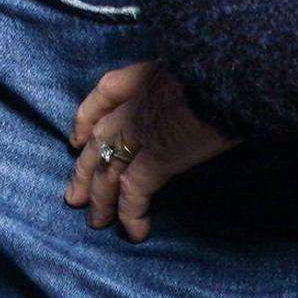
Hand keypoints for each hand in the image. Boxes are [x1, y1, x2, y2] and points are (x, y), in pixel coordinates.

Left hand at [67, 59, 231, 240]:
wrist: (223, 73)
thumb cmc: (217, 66)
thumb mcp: (187, 64)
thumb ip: (175, 84)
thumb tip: (186, 100)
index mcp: (137, 77)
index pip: (101, 98)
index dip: (84, 120)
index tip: (77, 138)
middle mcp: (129, 105)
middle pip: (97, 142)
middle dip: (84, 171)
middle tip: (74, 197)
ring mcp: (137, 133)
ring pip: (108, 171)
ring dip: (100, 200)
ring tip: (95, 222)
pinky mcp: (154, 159)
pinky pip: (134, 192)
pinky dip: (131, 214)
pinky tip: (133, 232)